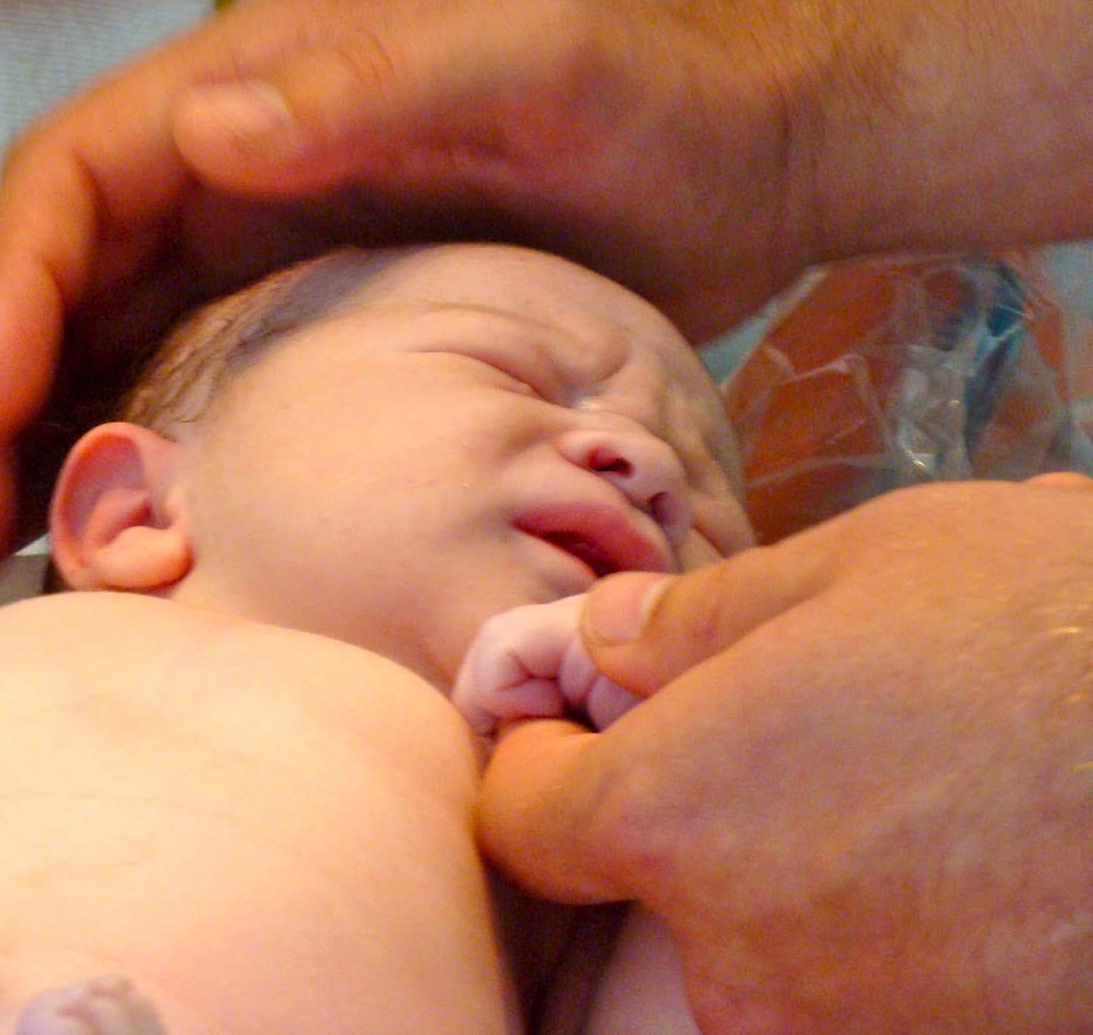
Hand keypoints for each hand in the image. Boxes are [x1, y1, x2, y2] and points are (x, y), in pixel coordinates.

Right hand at [0, 0, 808, 580]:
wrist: (729, 162)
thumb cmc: (637, 101)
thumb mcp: (519, 71)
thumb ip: (370, 89)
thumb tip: (199, 137)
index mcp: (245, 89)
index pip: (71, 179)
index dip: (3, 287)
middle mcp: (220, 166)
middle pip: (50, 271)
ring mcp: (252, 249)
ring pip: (89, 337)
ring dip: (26, 438)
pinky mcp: (292, 322)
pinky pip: (166, 385)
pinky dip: (112, 451)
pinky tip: (96, 534)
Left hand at [476, 476, 1092, 1033]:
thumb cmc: (1040, 626)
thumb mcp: (849, 570)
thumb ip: (692, 624)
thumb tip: (600, 644)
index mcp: (671, 818)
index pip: (518, 820)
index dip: (537, 760)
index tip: (582, 717)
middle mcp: (733, 954)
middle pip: (645, 881)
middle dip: (685, 804)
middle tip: (781, 723)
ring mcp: (845, 1025)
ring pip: (755, 938)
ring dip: (792, 864)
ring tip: (898, 771)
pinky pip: (860, 984)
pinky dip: (880, 924)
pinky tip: (958, 846)